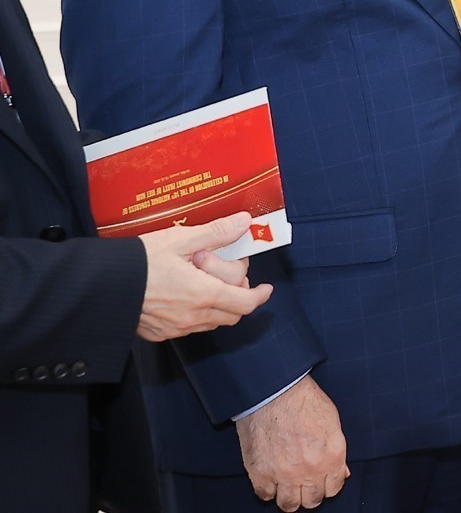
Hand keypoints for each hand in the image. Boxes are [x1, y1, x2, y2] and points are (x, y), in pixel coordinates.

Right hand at [136, 212, 273, 341]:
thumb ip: (217, 233)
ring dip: (217, 304)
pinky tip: (184, 294)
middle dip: (237, 294)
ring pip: (211, 321)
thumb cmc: (140, 260)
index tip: (266, 287)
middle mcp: (192, 317)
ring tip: (203, 279)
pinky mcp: (159, 333)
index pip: (245, 303)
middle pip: (232, 314)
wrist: (100, 284)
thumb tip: (245, 223)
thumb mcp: (181, 239)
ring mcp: (175, 328)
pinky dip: (196, 313)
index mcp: (204, 294)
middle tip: (226, 272)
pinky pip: (188, 327)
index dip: (260, 295)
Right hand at [237, 375, 347, 510]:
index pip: (333, 489)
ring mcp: (284, 474)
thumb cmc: (304, 401)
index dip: (328, 485)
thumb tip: (342, 472)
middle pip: (312, 501)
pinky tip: (271, 479)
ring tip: (288, 486)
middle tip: (305, 484)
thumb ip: (337, 452)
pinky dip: (268, 490)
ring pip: (289, 505)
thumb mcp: (332, 423)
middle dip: (310, 494)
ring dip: (290, 497)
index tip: (322, 481)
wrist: (275, 391)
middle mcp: (310, 470)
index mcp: (332, 457)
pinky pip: (265, 495)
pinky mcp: (260, 473)